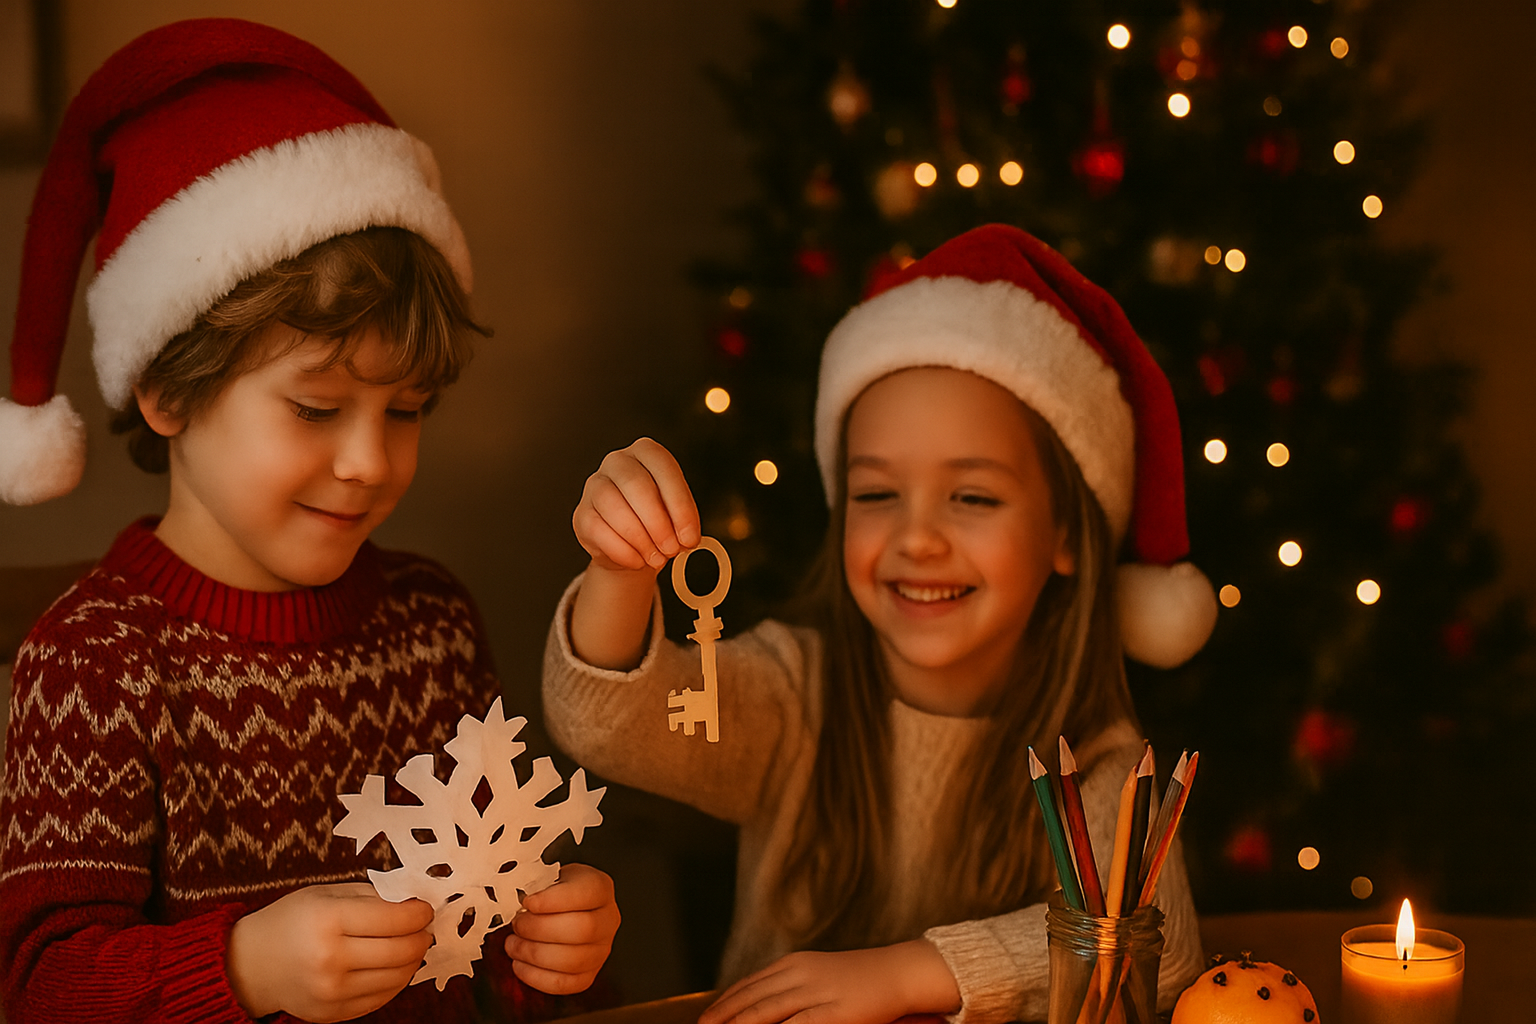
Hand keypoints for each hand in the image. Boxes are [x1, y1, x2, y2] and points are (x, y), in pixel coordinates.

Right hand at [226, 882, 433, 1021]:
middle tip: (424, 927)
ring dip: (413, 959)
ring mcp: (332, 991)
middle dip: (421, 936)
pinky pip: (381, 998)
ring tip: (412, 945)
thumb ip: (372, 896)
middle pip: (400, 950)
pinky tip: (395, 965)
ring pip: (397, 977)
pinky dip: (396, 981)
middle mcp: (330, 959)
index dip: (419, 913)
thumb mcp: (326, 894)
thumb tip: (414, 901)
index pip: (394, 919)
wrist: (251, 964)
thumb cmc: (291, 921)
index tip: (425, 909)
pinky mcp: (333, 1013)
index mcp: (328, 920)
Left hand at [506, 863, 620, 993]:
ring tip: (513, 944)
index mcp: (600, 888)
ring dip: (534, 954)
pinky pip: (564, 984)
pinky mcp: (588, 975)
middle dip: (540, 929)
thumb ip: (536, 884)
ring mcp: (601, 950)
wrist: (566, 907)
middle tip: (517, 924)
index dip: (552, 901)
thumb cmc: (555, 891)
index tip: (527, 902)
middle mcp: (608, 920)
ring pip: (572, 960)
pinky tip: (520, 964)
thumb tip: (512, 898)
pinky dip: (536, 977)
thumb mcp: (549, 875)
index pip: (584, 894)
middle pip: (582, 930)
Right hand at [573, 438, 700, 572]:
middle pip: (636, 485)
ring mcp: (595, 485)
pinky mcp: (582, 513)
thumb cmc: (657, 520)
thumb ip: (684, 521)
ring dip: (640, 538)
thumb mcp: (677, 514)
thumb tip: (686, 537)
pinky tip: (637, 559)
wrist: (631, 544)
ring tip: (656, 557)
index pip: (664, 469)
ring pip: (613, 506)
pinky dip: (623, 550)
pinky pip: (598, 529)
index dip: (679, 505)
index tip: (689, 536)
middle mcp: (618, 462)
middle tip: (672, 549)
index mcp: (647, 452)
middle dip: (658, 523)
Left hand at [700, 941, 960, 1023]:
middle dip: (722, 1018)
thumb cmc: (860, 979)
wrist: (899, 972)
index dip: (723, 1004)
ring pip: (765, 1013)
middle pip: (749, 1000)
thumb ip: (791, 989)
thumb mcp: (819, 976)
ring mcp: (815, 992)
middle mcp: (798, 974)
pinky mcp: (833, 1012)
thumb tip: (762, 1008)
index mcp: (793, 964)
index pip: (748, 986)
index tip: (704, 1020)